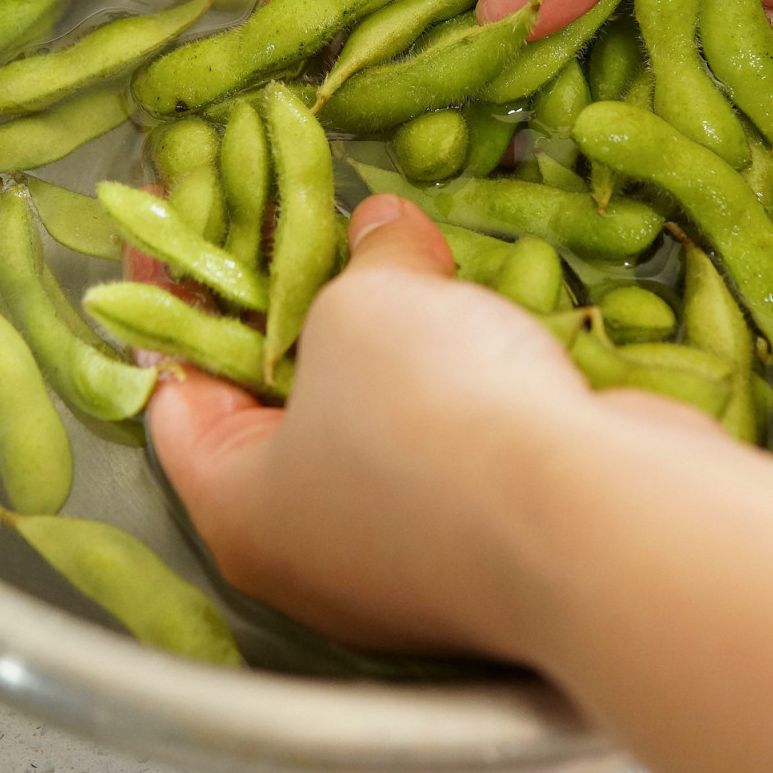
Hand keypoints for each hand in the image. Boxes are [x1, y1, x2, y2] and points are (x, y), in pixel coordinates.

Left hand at [147, 193, 721, 655]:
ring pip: (378, 418)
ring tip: (397, 242)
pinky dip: (460, 371)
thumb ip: (363, 258)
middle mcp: (314, 552)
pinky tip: (479, 299)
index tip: (185, 223)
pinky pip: (456, 438)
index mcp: (240, 510)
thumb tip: (383, 229)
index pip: (173, 391)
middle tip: (299, 217)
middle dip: (297, 303)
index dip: (176, 294)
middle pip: (280, 402)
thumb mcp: (365, 303)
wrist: (599, 519)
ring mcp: (411, 554)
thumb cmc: (432, 420)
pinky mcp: (497, 535)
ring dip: (391, 334)